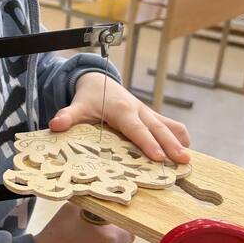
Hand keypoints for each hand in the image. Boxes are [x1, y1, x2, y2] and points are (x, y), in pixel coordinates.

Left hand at [49, 72, 189, 163]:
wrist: (99, 81)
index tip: (158, 157)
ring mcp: (147, 113)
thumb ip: (67, 116)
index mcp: (121, 110)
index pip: (136, 129)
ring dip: (178, 141)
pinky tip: (186, 151)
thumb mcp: (76, 107)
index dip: (147, 142)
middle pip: (157, 129)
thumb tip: (55, 125)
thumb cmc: (89, 98)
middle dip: (170, 145)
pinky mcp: (152, 116)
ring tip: (188, 160)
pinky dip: (179, 135)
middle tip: (182, 161)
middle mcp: (138, 110)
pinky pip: (169, 124)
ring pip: (167, 126)